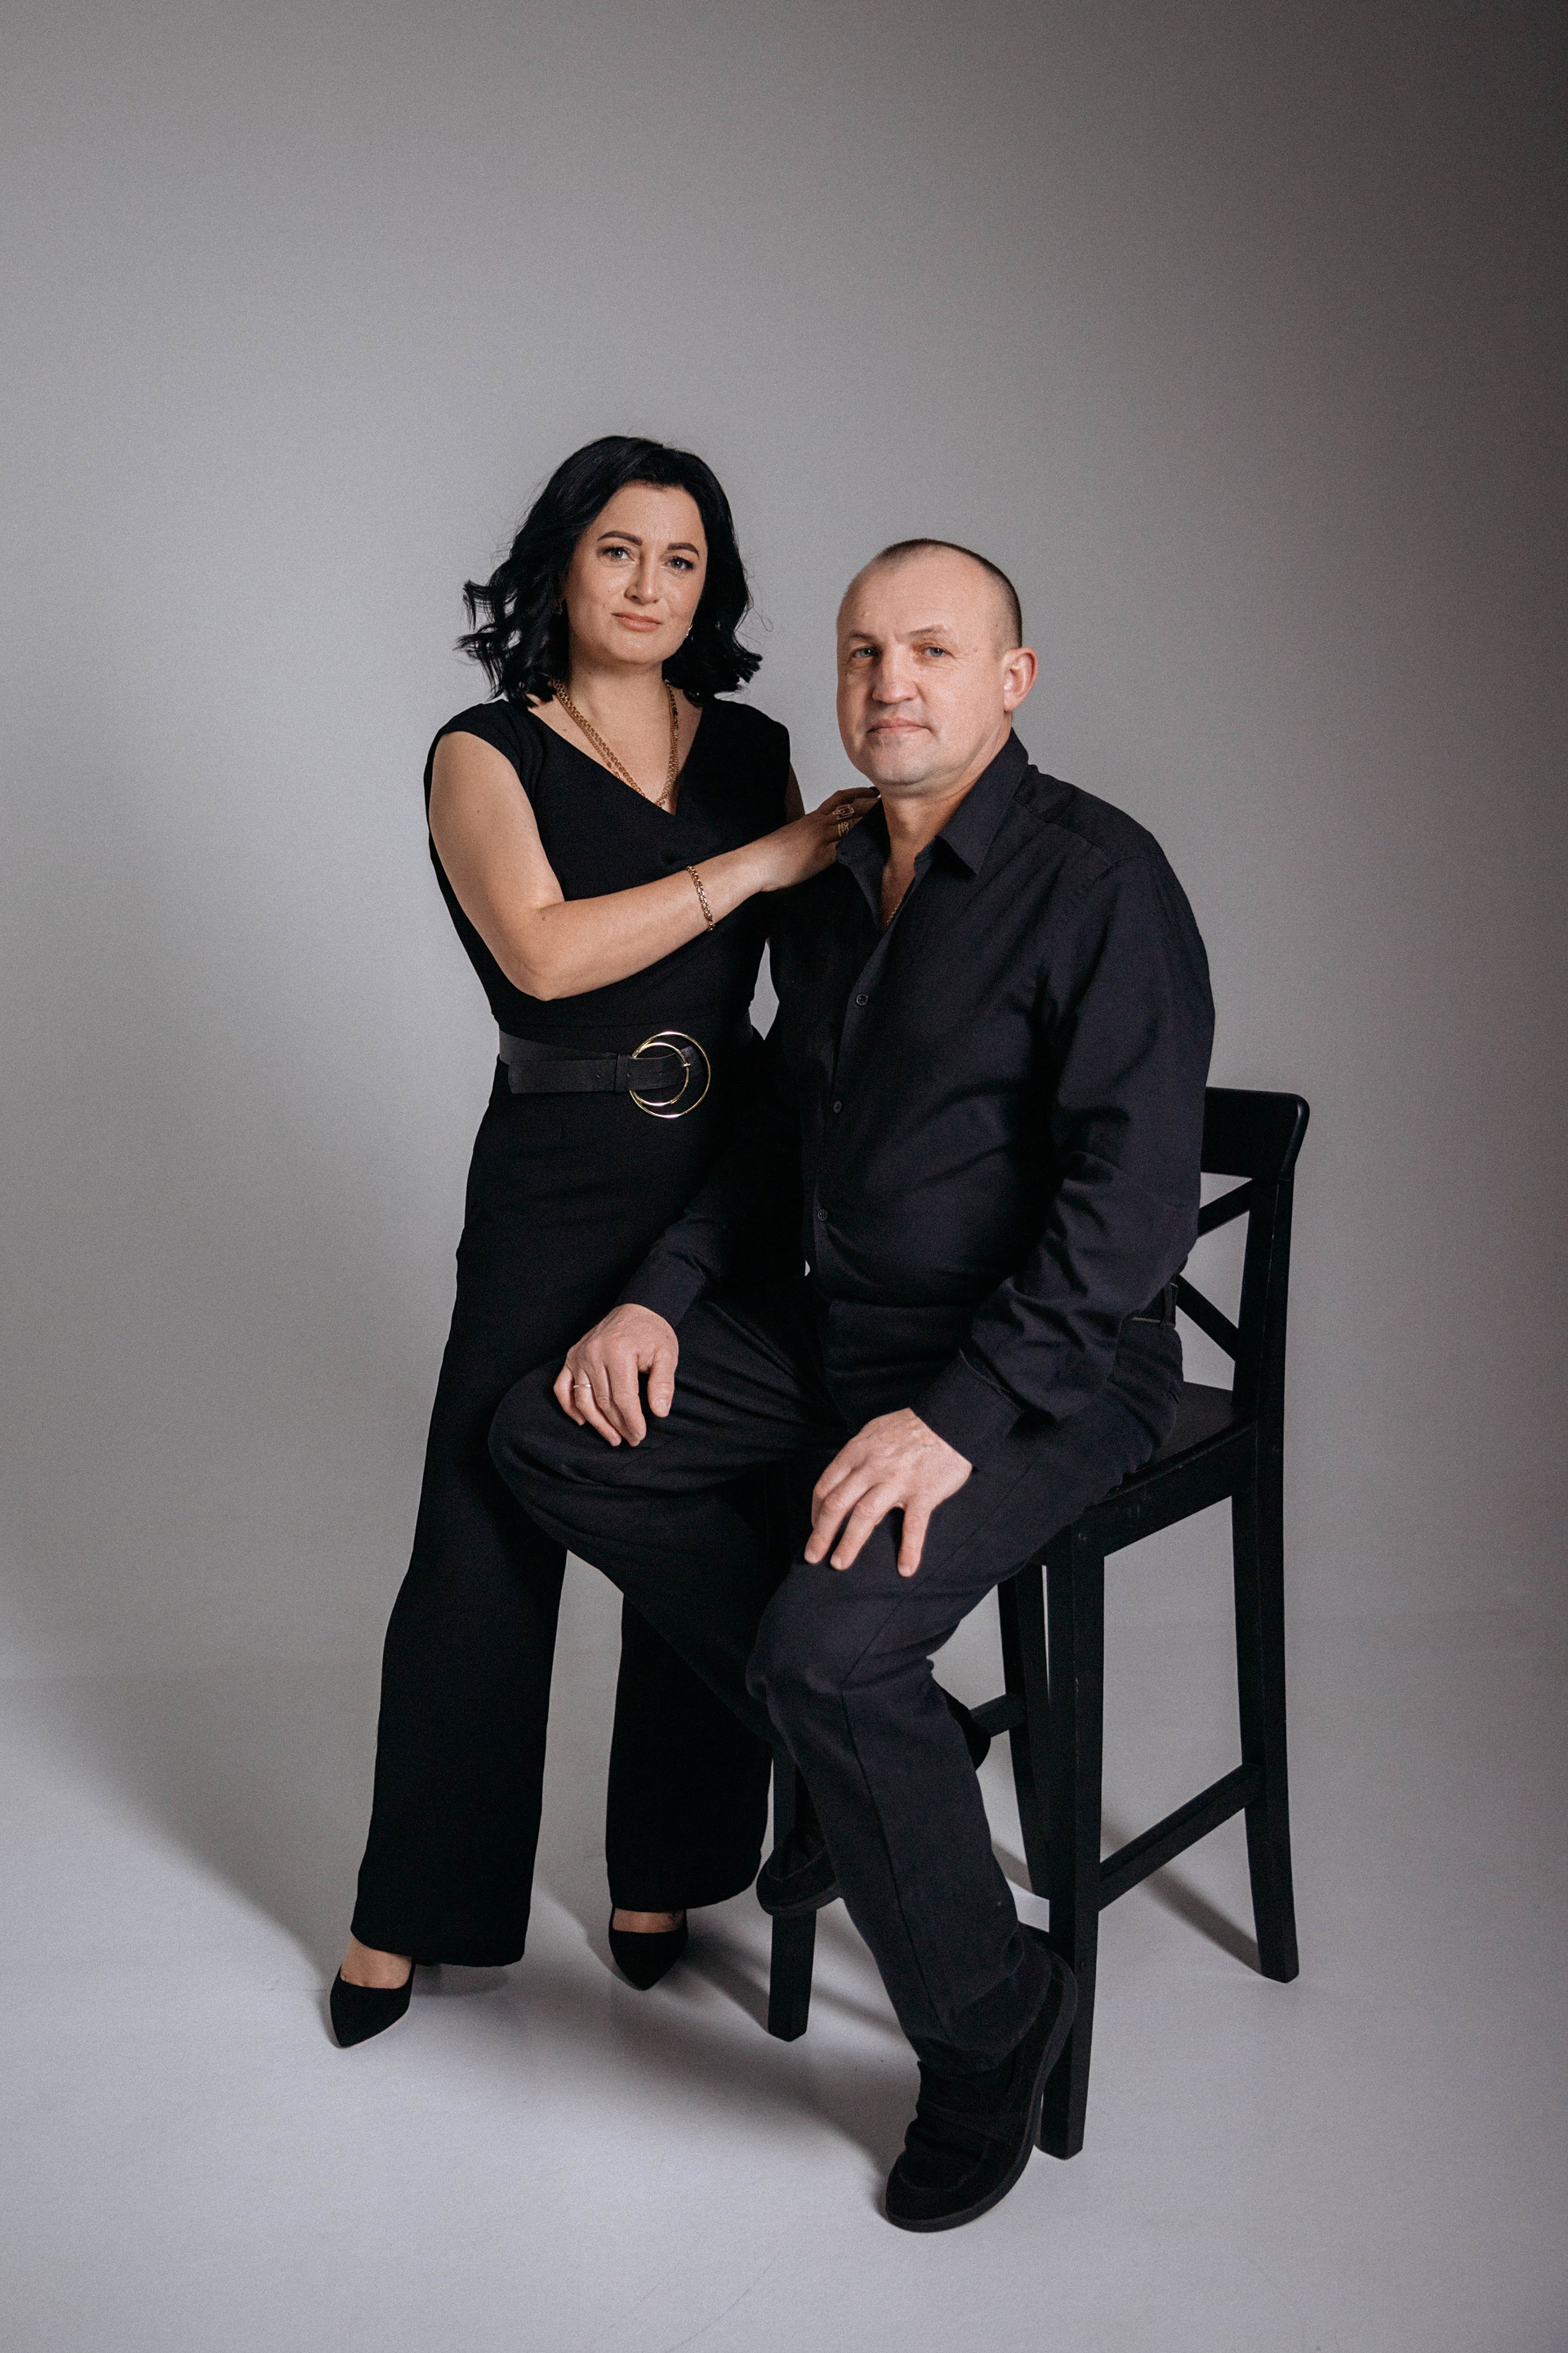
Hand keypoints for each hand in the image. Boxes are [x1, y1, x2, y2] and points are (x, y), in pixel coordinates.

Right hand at [554, 1304, 678, 1445]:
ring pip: (583, 1399)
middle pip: (603, 1402)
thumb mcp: (667, 1354)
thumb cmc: (652, 1333)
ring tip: (612, 1437)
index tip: (639, 1435)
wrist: (637, 1308)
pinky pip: (562, 1387)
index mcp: (618, 1352)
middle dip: (618, 1426)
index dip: (631, 1421)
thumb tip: (660, 1412)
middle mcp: (594, 1353)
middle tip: (630, 1440)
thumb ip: (663, 1383)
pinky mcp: (572, 1356)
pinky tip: (582, 1421)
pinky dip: (569, 1406)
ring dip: (596, 1423)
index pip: (623, 1398)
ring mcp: (579, 1355)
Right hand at [752, 788, 878, 892]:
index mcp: (812, 818)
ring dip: (871, 822)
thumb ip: (809, 834)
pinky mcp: (820, 856)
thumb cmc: (772, 854)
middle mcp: (818, 824)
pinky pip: (844, 847)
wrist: (757, 862)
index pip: (839, 799)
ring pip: (851, 824)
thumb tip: (818, 837)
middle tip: (890, 802)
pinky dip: (859, 845)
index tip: (873, 791)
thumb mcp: (794, 837)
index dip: (859, 793)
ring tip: (890, 821)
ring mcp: (820, 839)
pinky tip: (873, 847)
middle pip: (850, 808)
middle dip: (872, 805)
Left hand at [804, 1408, 971, 1575]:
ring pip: (865, 1516)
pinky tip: (905, 1568)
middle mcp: (872, 1467)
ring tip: (839, 1564)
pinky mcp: (924, 1492)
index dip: (816, 1513)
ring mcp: (897, 1480)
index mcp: (856, 1452)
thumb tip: (845, 1484)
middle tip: (813, 1556)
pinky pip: (913, 1525)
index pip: (825, 1487)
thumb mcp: (873, 1433)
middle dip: (821, 1534)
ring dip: (849, 1543)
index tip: (815, 1529)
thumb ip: (857, 1458)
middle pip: (837, 1505)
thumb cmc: (910, 1426)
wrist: (949, 1419)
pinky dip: (909, 1549)